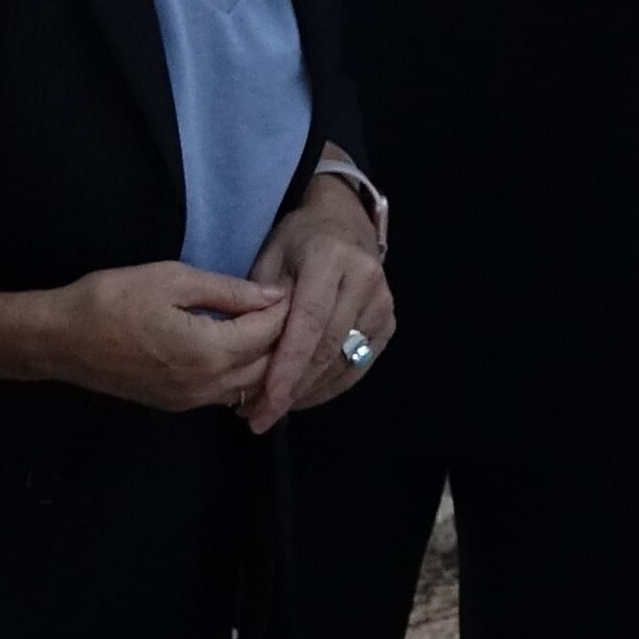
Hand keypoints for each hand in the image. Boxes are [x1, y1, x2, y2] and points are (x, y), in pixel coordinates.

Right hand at [45, 260, 289, 414]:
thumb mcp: (172, 280)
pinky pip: (226, 394)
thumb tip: (271, 294)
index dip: (285, 307)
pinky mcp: (177, 405)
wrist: (60, 340)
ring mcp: (191, 401)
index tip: (293, 285)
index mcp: (209, 351)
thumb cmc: (112, 300)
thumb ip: (227, 291)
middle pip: (268, 365)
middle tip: (287, 305)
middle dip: (284, 336)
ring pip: (250, 386)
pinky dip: (244, 375)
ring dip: (266, 359)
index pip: (268, 332)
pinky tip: (243, 350)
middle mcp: (206, 385)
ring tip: (269, 326)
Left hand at [246, 180, 395, 431]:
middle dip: (293, 389)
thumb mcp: (270, 257)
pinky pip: (359, 365)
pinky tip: (302, 397)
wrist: (343, 221)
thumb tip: (251, 353)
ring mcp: (382, 303)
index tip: (266, 401)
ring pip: (344, 362)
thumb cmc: (298, 240)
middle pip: (327, 348)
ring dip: (307, 392)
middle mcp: (364, 280)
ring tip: (272, 410)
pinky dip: (329, 386)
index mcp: (330, 258)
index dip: (288, 365)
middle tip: (258, 418)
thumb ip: (262, 300)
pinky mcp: (388, 322)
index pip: (309, 322)